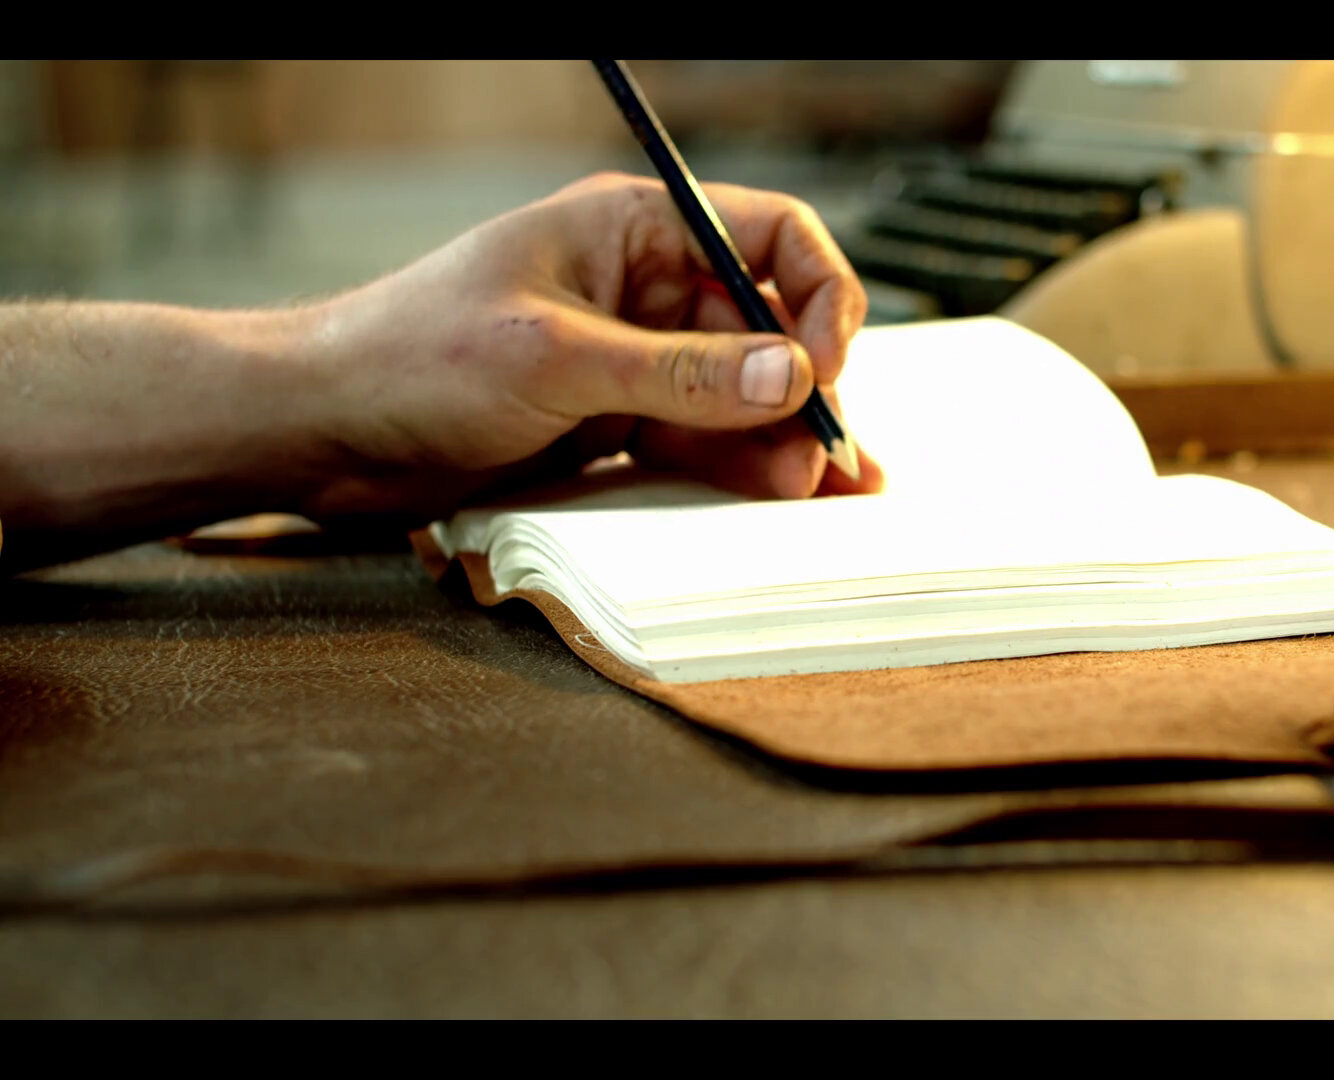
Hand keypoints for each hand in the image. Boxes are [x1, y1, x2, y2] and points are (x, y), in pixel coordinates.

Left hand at [295, 171, 884, 525]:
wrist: (322, 430)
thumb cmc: (410, 358)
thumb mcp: (554, 360)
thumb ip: (679, 372)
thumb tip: (788, 374)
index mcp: (632, 230)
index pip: (771, 238)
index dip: (819, 296)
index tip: (826, 367)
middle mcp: (643, 288)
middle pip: (770, 324)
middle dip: (811, 386)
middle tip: (832, 455)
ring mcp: (632, 358)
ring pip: (742, 392)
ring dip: (786, 437)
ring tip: (823, 490)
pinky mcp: (613, 420)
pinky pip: (700, 439)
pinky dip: (742, 466)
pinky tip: (778, 493)